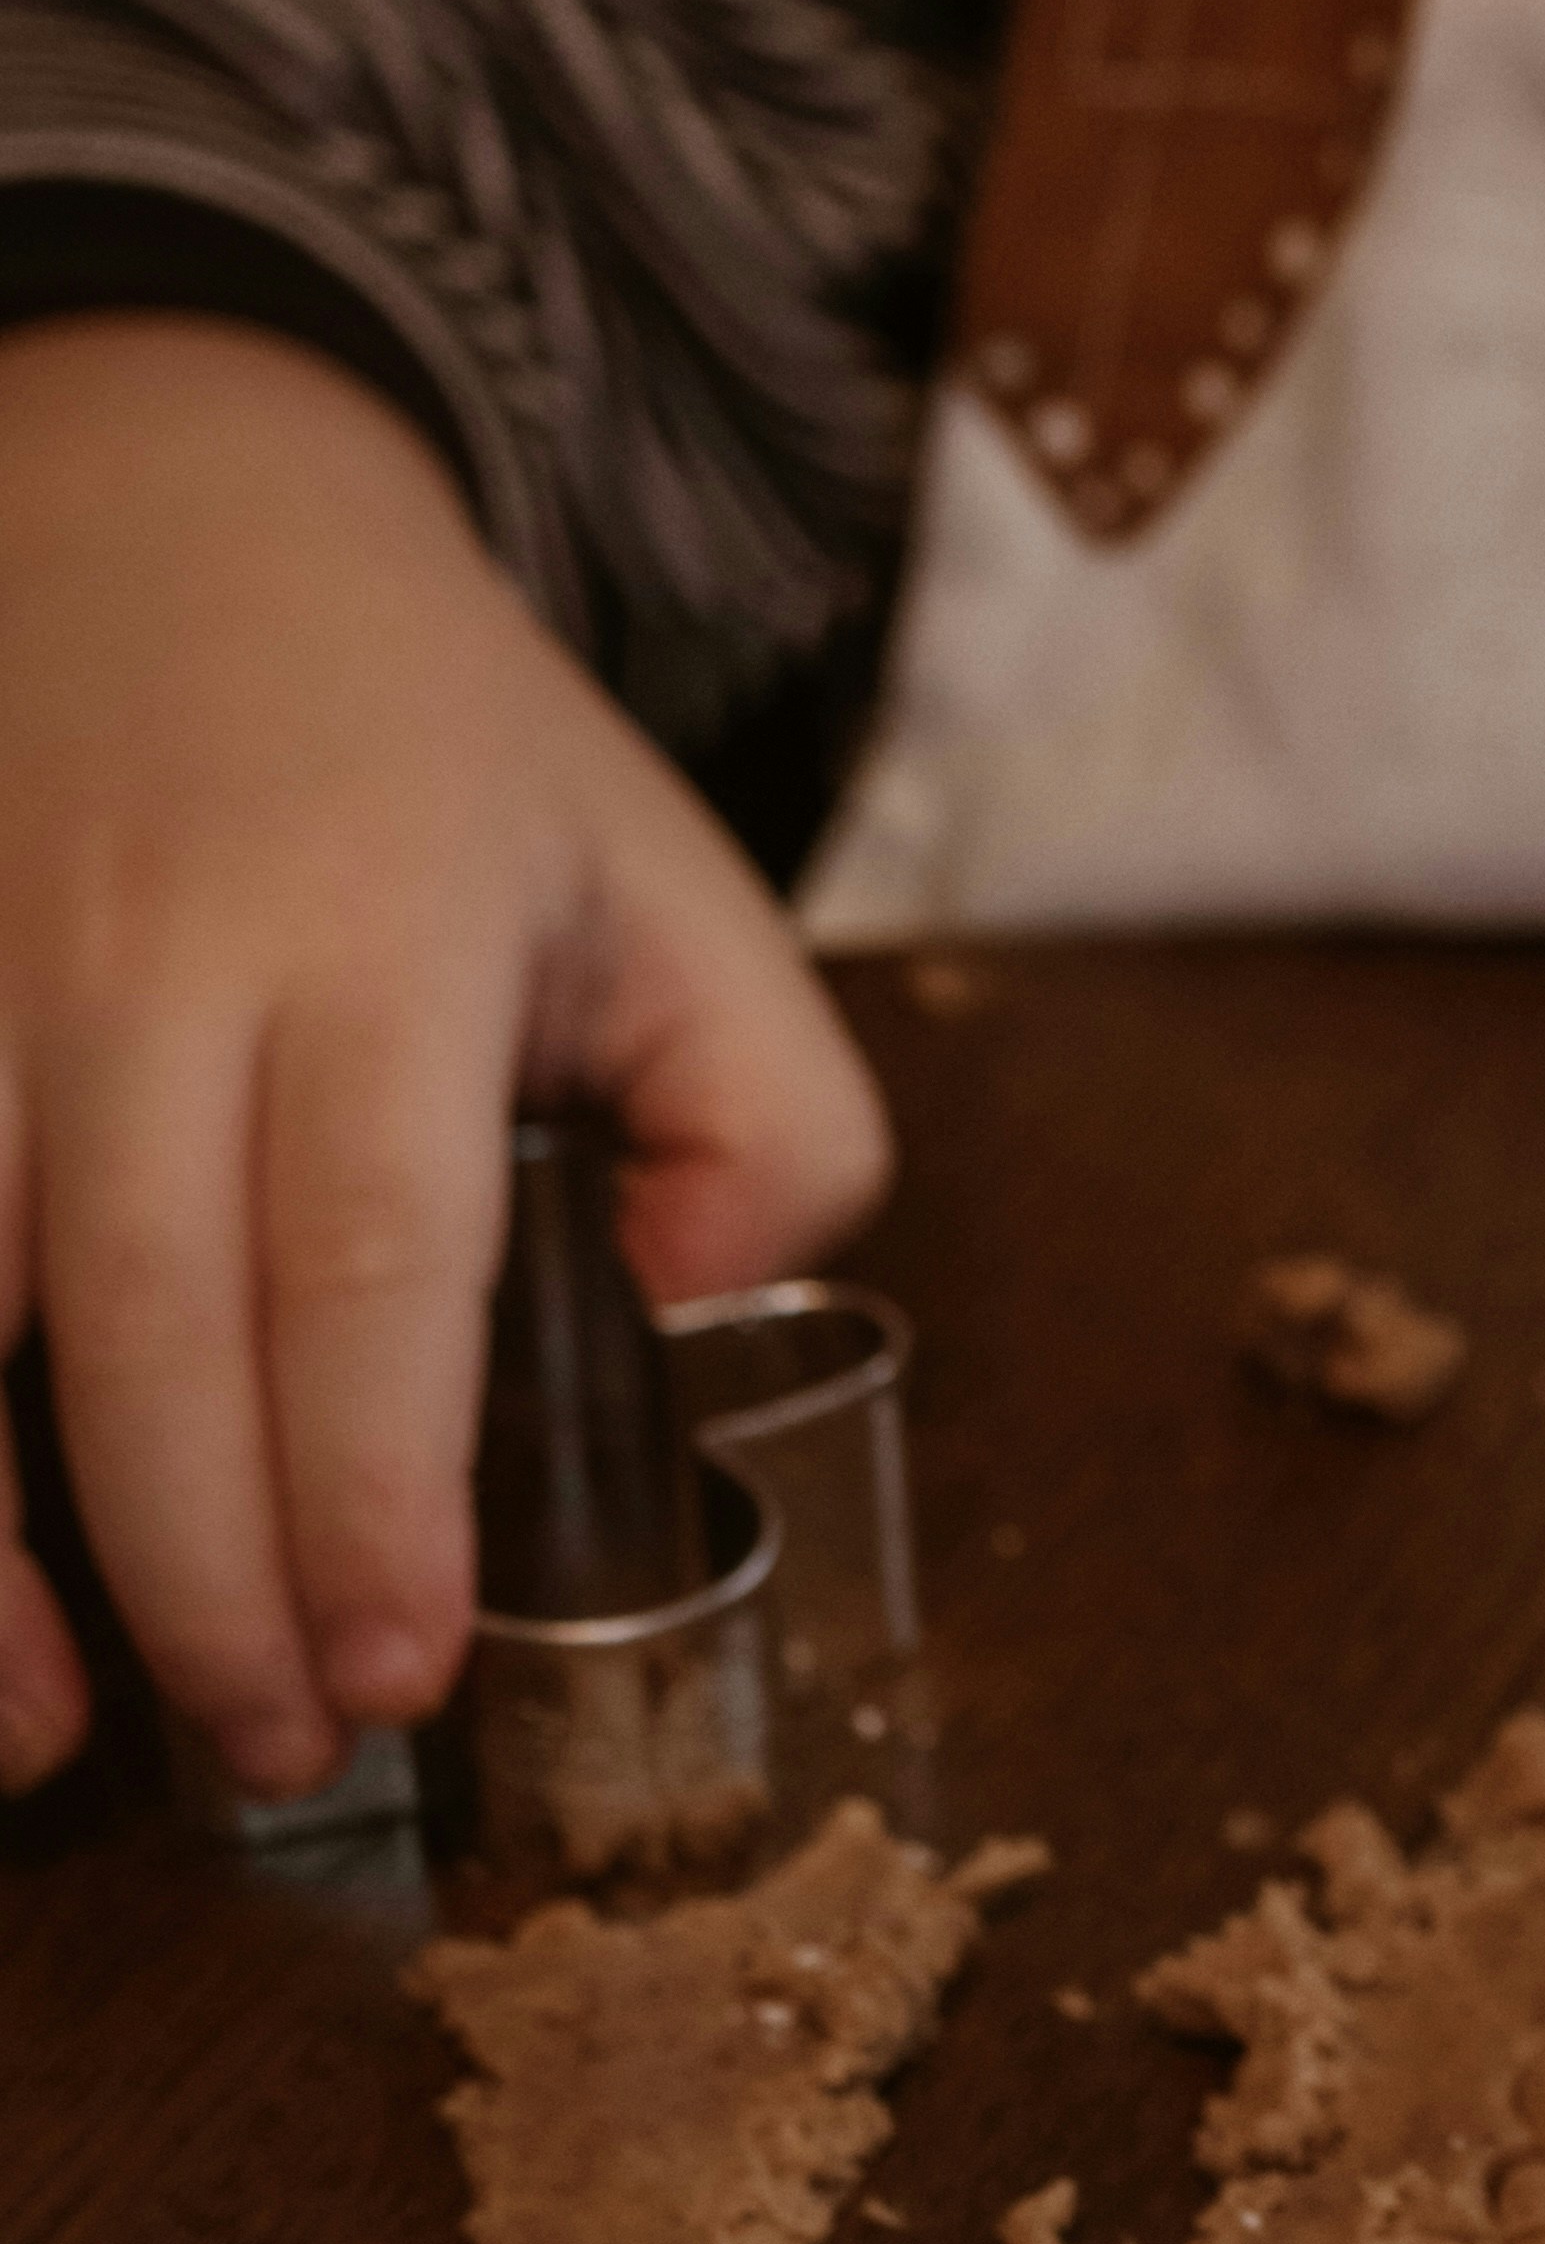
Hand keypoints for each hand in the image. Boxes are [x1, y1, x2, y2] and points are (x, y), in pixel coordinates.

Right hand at [0, 317, 887, 1800]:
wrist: (170, 494)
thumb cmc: (443, 750)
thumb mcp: (677, 886)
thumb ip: (772, 1113)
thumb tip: (691, 1300)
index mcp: (379, 932)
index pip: (367, 1253)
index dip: (367, 1486)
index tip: (394, 1671)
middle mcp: (140, 952)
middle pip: (144, 1314)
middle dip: (202, 1572)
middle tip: (277, 1750)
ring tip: (40, 1741)